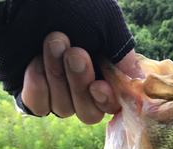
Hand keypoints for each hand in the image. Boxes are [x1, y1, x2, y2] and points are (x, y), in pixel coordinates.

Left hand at [21, 32, 143, 123]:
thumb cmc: (76, 5)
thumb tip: (140, 88)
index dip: (106, 101)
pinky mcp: (32, 90)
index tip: (98, 86)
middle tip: (75, 54)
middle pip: (88, 113)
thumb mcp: (109, 26)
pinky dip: (38, 87)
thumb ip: (126, 60)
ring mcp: (57, 91)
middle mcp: (82, 87)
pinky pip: (38, 107)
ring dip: (58, 76)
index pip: (112, 106)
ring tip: (53, 42)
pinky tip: (35, 61)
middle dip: (80, 85)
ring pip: (63, 108)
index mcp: (104, 74)